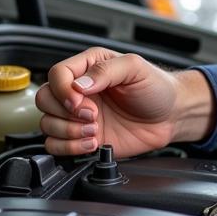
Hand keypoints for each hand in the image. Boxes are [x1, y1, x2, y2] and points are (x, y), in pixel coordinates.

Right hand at [34, 47, 215, 158]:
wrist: (171, 116)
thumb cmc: (156, 87)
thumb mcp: (135, 68)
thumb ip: (106, 71)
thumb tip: (79, 85)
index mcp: (89, 67)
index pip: (57, 74)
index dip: (63, 90)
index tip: (80, 101)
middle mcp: (79, 91)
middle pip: (45, 99)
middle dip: (66, 113)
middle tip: (92, 116)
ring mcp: (79, 116)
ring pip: (47, 124)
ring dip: (69, 132)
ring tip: (95, 130)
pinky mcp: (82, 138)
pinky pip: (56, 146)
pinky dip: (69, 148)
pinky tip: (92, 143)